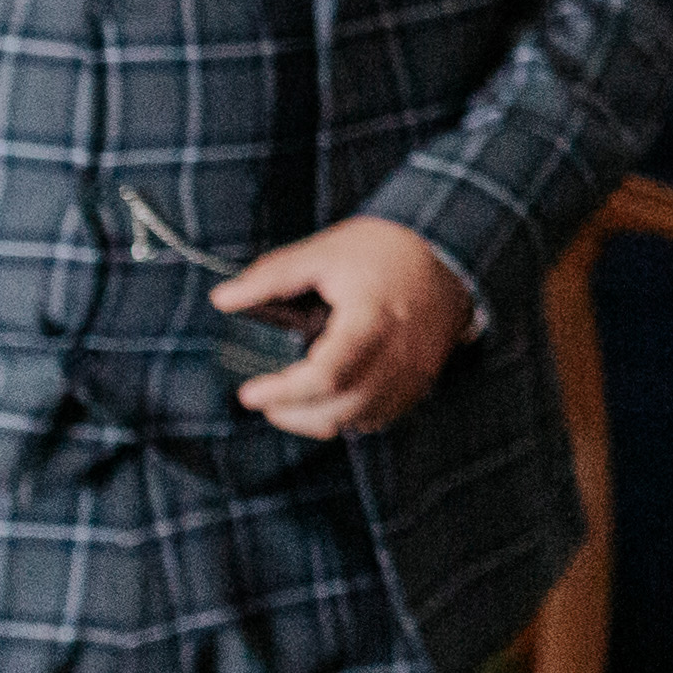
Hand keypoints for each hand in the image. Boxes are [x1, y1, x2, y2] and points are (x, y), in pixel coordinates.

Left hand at [215, 216, 473, 439]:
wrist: (450, 255)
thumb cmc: (384, 252)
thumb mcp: (324, 252)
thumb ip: (272, 277)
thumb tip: (222, 299)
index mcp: (371, 321)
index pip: (326, 376)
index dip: (284, 392)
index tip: (249, 392)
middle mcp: (397, 356)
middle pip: (340, 409)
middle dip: (293, 414)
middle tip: (262, 400)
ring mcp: (412, 375)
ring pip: (358, 421)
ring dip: (318, 419)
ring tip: (289, 400)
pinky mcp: (419, 384)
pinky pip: (378, 417)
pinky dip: (347, 416)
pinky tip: (328, 398)